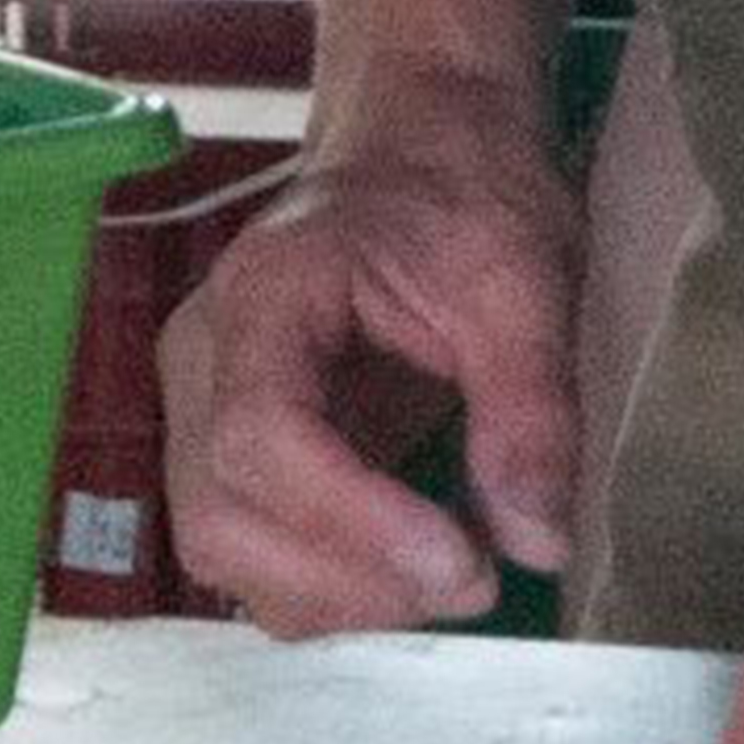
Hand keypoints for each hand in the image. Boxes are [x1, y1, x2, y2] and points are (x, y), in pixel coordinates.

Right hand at [155, 122, 584, 634]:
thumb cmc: (462, 195)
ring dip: (337, 595)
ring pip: (221, 548)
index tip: (461, 560)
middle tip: (475, 579)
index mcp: (267, 291)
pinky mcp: (230, 446)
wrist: (421, 148)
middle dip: (350, 577)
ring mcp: (204, 404)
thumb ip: (531, 409)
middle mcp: (205, 354)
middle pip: (221, 513)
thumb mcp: (524, 280)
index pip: (259, 436)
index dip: (352, 520)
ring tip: (451, 573)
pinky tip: (410, 565)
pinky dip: (326, 583)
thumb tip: (539, 541)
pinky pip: (247, 547)